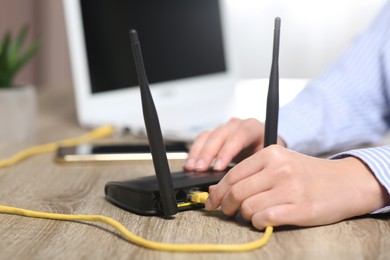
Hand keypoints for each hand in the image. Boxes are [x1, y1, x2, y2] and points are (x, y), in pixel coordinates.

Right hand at [184, 118, 284, 171]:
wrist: (267, 147)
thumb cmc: (267, 156)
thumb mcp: (263, 162)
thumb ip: (248, 171)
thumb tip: (228, 186)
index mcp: (253, 128)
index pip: (239, 136)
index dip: (227, 151)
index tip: (218, 167)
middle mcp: (237, 125)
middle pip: (220, 135)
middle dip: (208, 153)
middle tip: (200, 169)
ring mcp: (225, 129)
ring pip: (208, 136)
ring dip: (198, 153)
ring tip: (192, 168)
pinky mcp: (215, 134)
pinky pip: (201, 139)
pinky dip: (195, 152)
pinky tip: (190, 164)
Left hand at [205, 145, 388, 228]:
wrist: (345, 182)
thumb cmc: (307, 174)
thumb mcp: (279, 164)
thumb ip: (249, 174)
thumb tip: (214, 190)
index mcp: (271, 154)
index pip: (232, 175)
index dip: (217, 192)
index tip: (212, 202)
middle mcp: (279, 168)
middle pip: (236, 192)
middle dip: (226, 206)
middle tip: (227, 212)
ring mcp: (290, 188)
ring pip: (247, 208)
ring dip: (244, 216)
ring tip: (252, 215)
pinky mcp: (300, 208)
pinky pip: (263, 219)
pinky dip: (258, 223)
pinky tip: (264, 220)